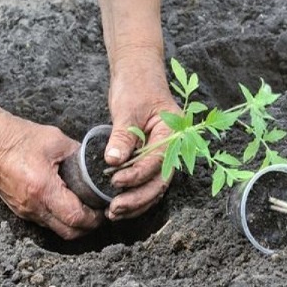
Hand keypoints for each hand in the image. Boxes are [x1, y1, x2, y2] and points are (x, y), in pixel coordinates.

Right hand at [0, 108, 102, 238]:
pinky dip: (61, 219)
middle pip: (69, 232)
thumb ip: (79, 155)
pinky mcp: (20, 210)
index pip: (76, 217)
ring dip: (75, 225)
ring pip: (57, 230)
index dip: (94, 218)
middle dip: (88, 227)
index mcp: (43, 188)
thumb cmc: (18, 137)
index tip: (105, 208)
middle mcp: (33, 206)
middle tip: (100, 213)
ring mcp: (25, 211)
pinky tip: (69, 204)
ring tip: (87, 209)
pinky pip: (46, 222)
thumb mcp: (56, 140)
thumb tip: (97, 165)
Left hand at [104, 50, 180, 220]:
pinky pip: (146, 181)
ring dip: (136, 202)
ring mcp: (163, 154)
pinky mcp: (151, 158)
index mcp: (173, 133)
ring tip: (113, 213)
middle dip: (138, 199)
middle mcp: (173, 147)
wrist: (138, 73)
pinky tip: (118, 204)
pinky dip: (134, 194)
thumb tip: (113, 161)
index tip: (116, 181)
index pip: (158, 161)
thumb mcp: (127, 109)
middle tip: (115, 209)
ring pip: (154, 186)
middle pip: (160, 182)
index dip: (137, 175)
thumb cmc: (136, 85)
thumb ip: (122, 137)